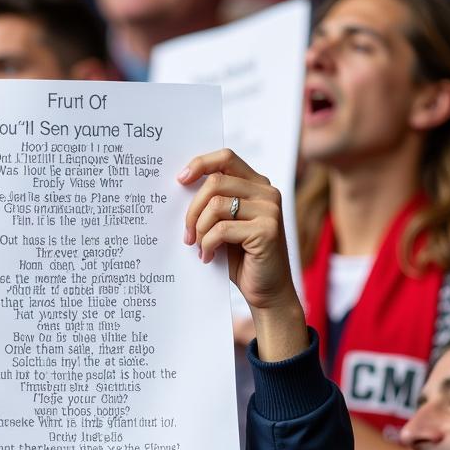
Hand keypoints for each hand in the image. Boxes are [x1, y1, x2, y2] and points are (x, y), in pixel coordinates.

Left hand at [179, 149, 305, 361]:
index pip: (226, 158)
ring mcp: (270, 210)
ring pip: (216, 205)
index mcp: (256, 185)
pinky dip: (207, 245)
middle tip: (186, 234)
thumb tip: (180, 187)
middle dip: (192, 210)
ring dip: (199, 230)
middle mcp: (267, 192)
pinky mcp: (267, 230)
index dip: (200, 164)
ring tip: (198, 246)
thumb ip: (212, 204)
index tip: (179, 180)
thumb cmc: (240, 258)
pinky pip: (221, 230)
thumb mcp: (223, 225)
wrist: (266, 292)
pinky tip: (208, 257)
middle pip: (215, 182)